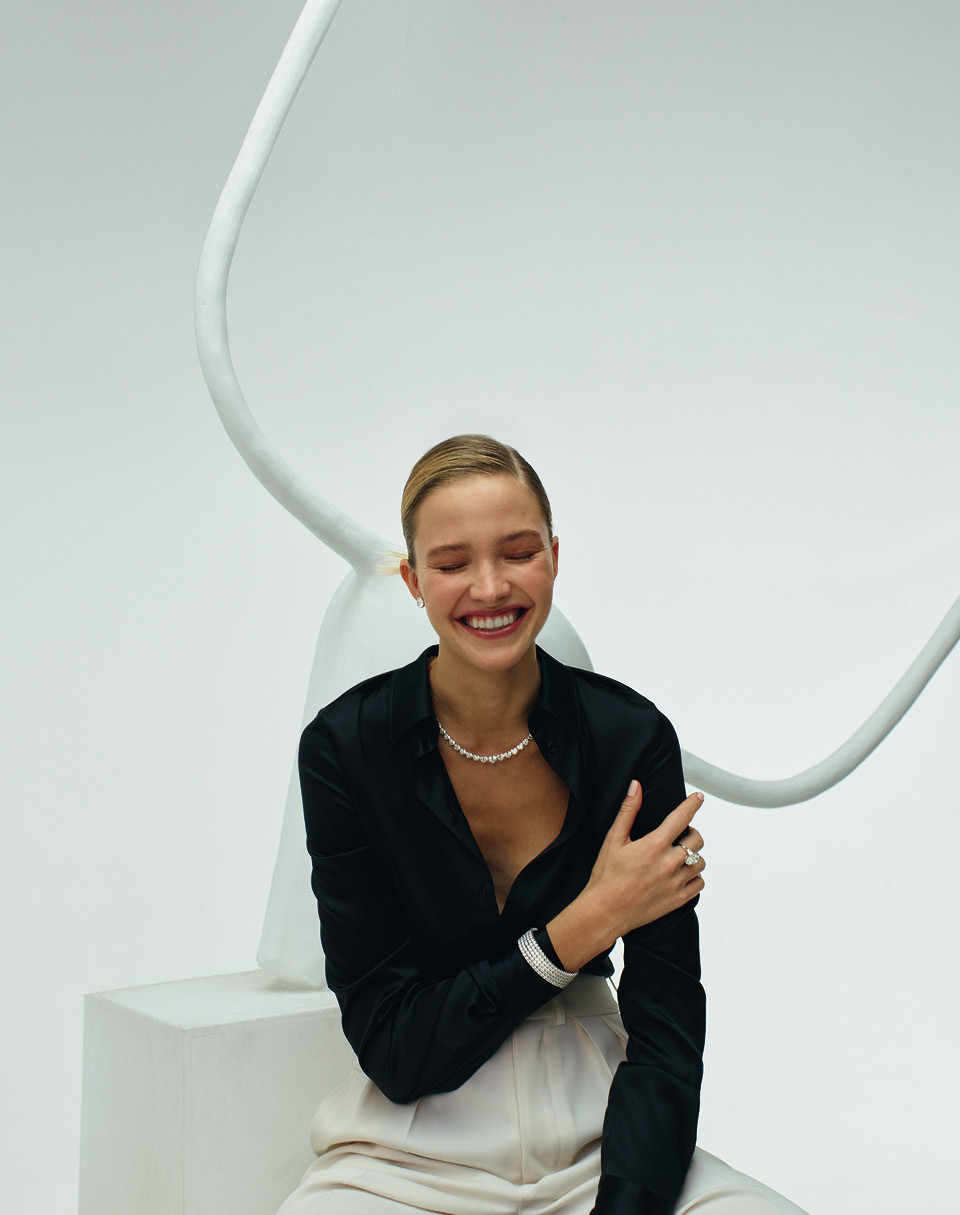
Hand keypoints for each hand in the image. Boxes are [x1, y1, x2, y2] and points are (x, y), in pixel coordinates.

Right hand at [546, 782, 704, 970]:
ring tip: (677, 857)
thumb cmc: (606, 876)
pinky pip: (699, 883)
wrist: (605, 911)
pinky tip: (680, 875)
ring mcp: (676, 882)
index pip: (681, 817)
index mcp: (654, 845)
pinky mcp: (678, 899)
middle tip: (678, 836)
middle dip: (690, 833)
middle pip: (697, 839)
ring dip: (692, 856)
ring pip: (700, 861)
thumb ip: (628, 811)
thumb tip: (635, 787)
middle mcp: (669, 863)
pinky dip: (693, 876)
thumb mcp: (614, 839)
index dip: (693, 804)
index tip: (699, 798)